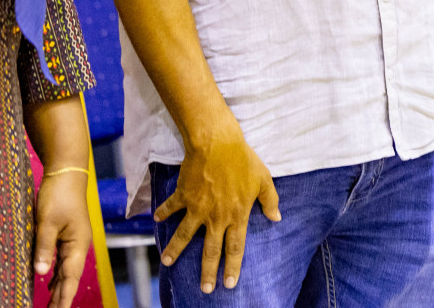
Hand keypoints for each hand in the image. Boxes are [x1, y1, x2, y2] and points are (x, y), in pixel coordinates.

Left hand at [33, 170, 91, 307]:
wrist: (66, 172)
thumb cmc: (58, 194)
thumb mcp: (47, 222)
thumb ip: (44, 248)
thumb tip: (40, 274)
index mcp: (78, 244)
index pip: (71, 278)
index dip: (64, 297)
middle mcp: (78, 245)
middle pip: (70, 277)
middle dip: (61, 297)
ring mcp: (73, 240)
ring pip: (65, 271)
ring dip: (58, 288)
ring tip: (50, 305)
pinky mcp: (66, 235)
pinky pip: (61, 261)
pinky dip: (55, 274)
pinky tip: (48, 283)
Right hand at [153, 120, 279, 293]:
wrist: (218, 144)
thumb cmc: (244, 160)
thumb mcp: (263, 180)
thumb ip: (270, 200)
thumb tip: (277, 217)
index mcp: (237, 215)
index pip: (236, 247)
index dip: (233, 266)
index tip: (229, 284)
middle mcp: (217, 216)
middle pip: (211, 250)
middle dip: (207, 272)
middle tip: (204, 289)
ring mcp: (198, 208)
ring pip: (184, 236)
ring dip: (175, 250)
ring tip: (166, 262)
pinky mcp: (183, 195)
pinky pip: (171, 207)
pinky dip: (163, 213)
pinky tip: (156, 219)